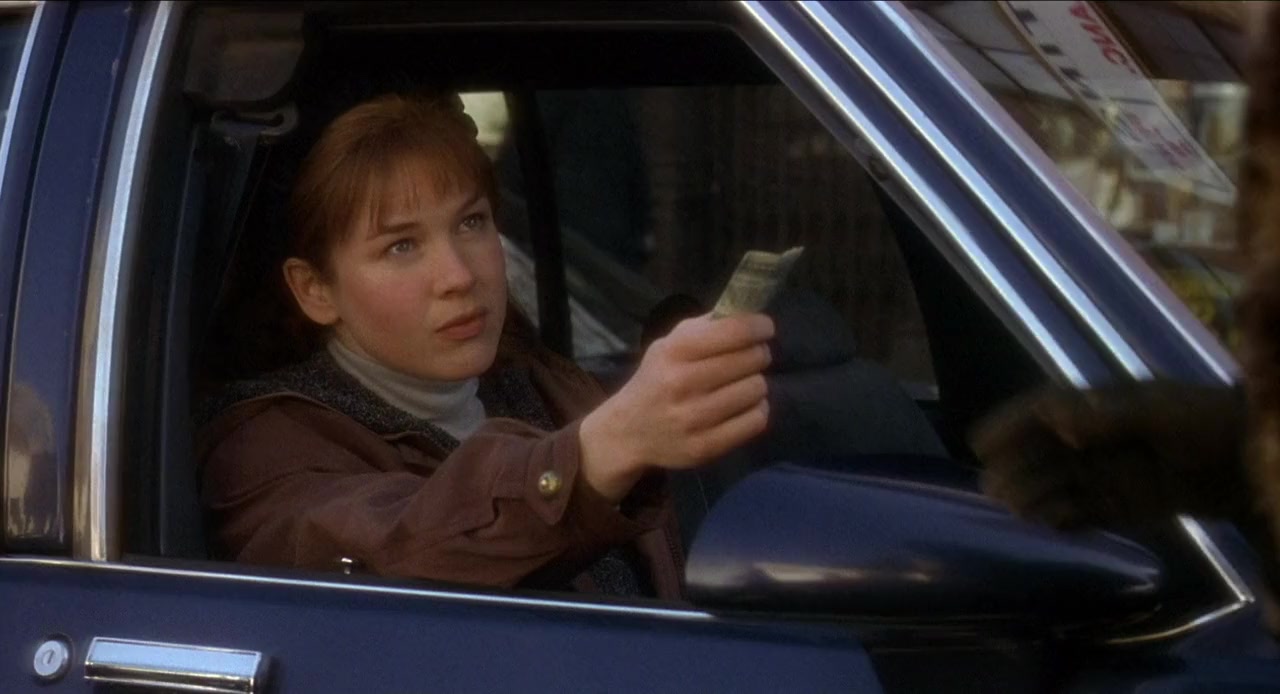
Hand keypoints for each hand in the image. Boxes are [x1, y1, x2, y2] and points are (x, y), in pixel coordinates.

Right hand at [579, 313, 773, 501]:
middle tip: (753, 357)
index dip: (759, 326)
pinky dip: (757, 410)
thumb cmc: (656, 380)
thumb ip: (705, 327)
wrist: (628, 432)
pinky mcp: (706, 446)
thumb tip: (747, 313)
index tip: (765, 328)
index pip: (734, 331)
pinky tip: (744, 406)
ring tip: (743, 383)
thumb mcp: (668, 345)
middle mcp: (683, 383)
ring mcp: (695, 418)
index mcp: (675, 352)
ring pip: (757, 389)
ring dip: (756, 383)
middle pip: (752, 359)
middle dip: (759, 354)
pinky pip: (756, 421)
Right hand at [971, 382, 1248, 528]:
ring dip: (1033, 495)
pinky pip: (1084, 513)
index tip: (978, 441)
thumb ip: (1107, 415)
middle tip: (990, 487)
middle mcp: (1098, 440)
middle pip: (1043, 452)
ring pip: (1058, 484)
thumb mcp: (1159, 411)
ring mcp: (1111, 474)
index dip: (1009, 424)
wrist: (1254, 461)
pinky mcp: (1126, 505)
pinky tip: (1046, 526)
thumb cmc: (1206, 423)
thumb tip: (1058, 423)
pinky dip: (1063, 520)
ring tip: (1012, 509)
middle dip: (1014, 466)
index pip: (1043, 412)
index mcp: (1101, 409)